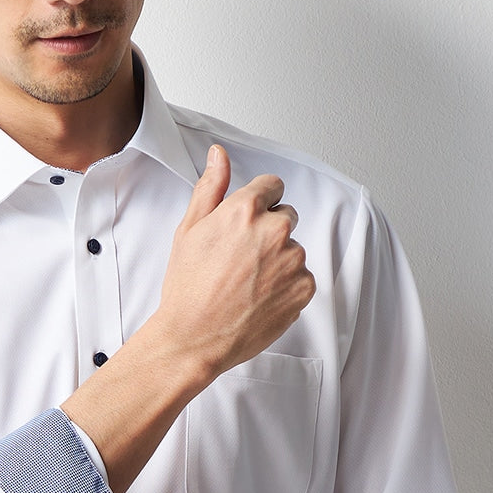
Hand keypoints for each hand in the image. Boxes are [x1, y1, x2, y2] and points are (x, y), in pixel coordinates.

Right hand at [155, 144, 315, 376]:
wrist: (194, 337)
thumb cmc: (187, 288)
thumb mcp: (189, 230)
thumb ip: (211, 187)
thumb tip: (219, 155)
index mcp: (245, 209)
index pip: (272, 186)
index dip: (258, 204)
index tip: (245, 224)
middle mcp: (275, 230)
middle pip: (286, 217)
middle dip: (268, 232)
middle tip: (240, 259)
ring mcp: (293, 260)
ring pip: (293, 249)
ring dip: (278, 260)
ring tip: (247, 283)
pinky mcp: (304, 287)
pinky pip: (301, 277)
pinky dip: (286, 286)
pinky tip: (259, 297)